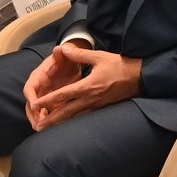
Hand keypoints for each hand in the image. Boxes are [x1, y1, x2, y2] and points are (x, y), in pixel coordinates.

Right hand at [22, 44, 85, 128]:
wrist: (71, 64)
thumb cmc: (65, 60)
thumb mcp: (64, 56)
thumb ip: (61, 54)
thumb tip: (59, 48)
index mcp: (38, 77)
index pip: (30, 87)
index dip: (31, 96)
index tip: (34, 104)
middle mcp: (39, 88)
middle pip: (30, 103)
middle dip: (32, 114)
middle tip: (37, 124)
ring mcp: (44, 97)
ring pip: (37, 111)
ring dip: (39, 120)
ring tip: (42, 129)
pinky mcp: (52, 103)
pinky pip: (48, 114)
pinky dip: (49, 121)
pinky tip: (53, 128)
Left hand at [27, 41, 141, 129]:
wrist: (141, 78)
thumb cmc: (120, 66)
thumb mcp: (100, 56)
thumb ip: (80, 54)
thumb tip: (63, 48)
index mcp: (88, 86)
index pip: (63, 95)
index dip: (48, 100)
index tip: (35, 105)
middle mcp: (91, 99)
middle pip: (67, 112)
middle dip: (51, 120)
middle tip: (38, 126)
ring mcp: (97, 105)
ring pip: (75, 117)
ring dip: (61, 123)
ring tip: (49, 128)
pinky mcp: (102, 107)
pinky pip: (84, 116)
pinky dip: (73, 120)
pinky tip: (67, 122)